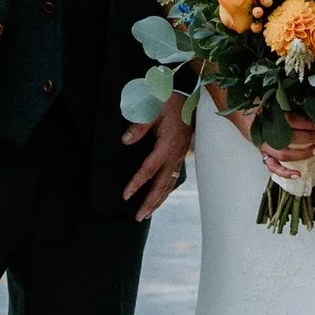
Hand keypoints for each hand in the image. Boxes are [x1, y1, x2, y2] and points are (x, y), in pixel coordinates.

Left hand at [120, 99, 191, 220]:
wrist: (190, 96)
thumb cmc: (169, 101)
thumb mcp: (152, 108)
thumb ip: (138, 125)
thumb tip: (125, 141)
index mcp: (167, 145)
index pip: (149, 170)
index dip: (136, 183)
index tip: (126, 195)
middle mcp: (175, 154)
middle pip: (162, 185)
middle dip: (150, 202)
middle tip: (138, 217)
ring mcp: (179, 156)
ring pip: (169, 184)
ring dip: (158, 201)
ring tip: (147, 214)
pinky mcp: (180, 155)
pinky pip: (173, 178)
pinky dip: (166, 191)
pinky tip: (159, 198)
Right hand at [233, 106, 314, 179]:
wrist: (238, 111)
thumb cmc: (256, 104)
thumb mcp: (272, 99)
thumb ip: (286, 104)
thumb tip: (308, 106)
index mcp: (269, 117)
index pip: (292, 121)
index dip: (307, 123)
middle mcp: (266, 133)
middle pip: (291, 138)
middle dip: (309, 137)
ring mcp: (264, 145)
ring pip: (284, 154)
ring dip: (303, 153)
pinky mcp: (263, 153)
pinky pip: (272, 166)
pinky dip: (285, 173)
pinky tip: (297, 174)